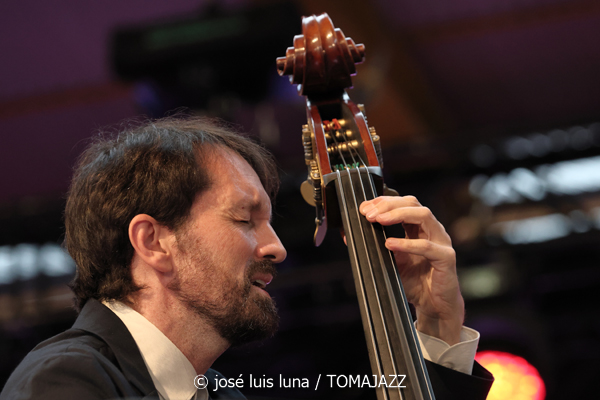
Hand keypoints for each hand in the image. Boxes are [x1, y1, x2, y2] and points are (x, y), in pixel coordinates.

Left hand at [359, 196, 463, 344]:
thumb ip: (375, 247)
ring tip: (378, 220)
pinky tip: (390, 244)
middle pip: (413, 203)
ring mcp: (441, 242)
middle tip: (369, 213)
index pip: (403, 203)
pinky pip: (427, 246)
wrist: (433, 306)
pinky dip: (407, 243)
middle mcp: (432, 230)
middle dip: (388, 204)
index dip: (384, 202)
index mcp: (419, 228)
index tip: (364, 207)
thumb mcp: (389, 261)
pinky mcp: (446, 258)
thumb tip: (348, 236)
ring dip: (398, 214)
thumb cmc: (415, 282)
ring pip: (423, 216)